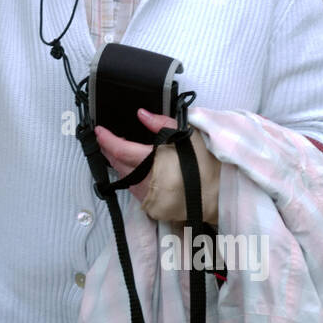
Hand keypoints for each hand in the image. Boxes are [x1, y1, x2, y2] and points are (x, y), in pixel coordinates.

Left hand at [97, 112, 220, 224]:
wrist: (224, 194)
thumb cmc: (208, 163)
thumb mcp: (188, 136)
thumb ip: (162, 124)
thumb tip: (142, 115)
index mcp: (153, 163)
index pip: (121, 150)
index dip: (107, 140)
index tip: (99, 131)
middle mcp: (146, 182)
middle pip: (119, 165)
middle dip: (110, 151)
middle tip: (107, 139)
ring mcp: (149, 197)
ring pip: (125, 179)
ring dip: (120, 165)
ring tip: (120, 152)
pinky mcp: (154, 208)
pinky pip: (135, 191)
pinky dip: (130, 178)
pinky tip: (134, 169)